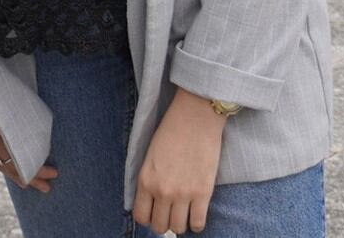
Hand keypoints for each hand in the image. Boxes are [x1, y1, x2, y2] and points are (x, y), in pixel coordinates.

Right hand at [0, 72, 56, 193]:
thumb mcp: (18, 105)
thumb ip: (28, 123)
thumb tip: (45, 137)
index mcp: (1, 137)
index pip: (21, 164)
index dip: (38, 171)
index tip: (54, 173)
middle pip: (12, 168)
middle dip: (31, 179)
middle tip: (47, 188)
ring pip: (1, 164)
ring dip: (16, 175)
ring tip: (29, 184)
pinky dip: (4, 165)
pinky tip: (11, 168)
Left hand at [132, 88, 224, 234]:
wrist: (195, 117)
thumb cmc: (172, 130)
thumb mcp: (150, 156)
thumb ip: (149, 180)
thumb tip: (153, 200)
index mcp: (145, 180)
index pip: (141, 216)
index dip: (148, 218)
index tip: (155, 213)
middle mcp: (162, 191)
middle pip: (160, 226)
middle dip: (164, 222)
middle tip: (171, 213)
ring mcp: (183, 194)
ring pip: (178, 228)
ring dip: (180, 223)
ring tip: (184, 212)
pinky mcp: (203, 193)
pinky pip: (198, 223)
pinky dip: (197, 223)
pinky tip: (196, 213)